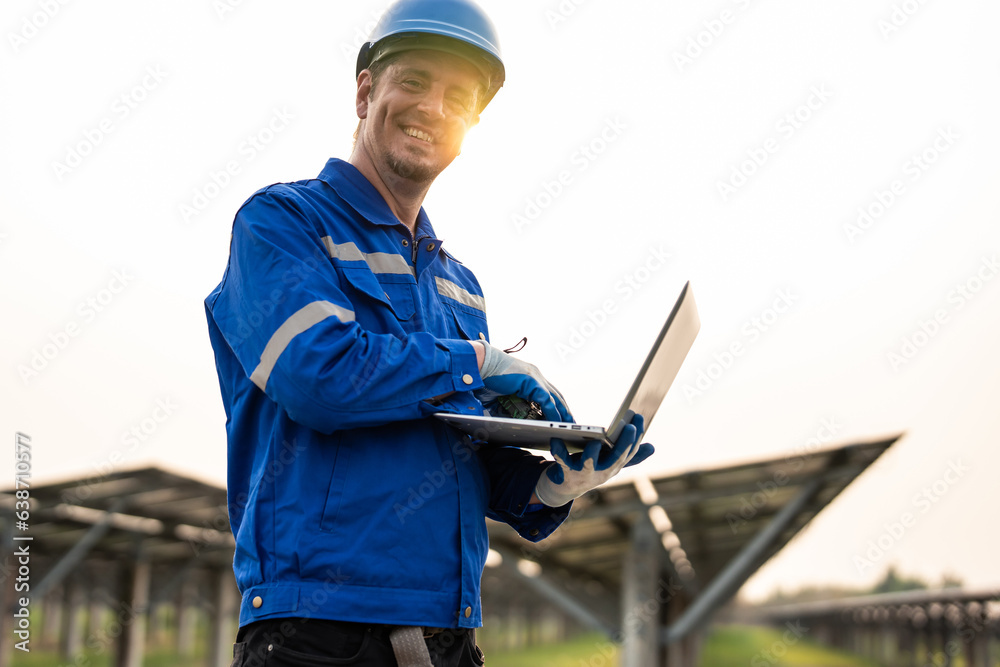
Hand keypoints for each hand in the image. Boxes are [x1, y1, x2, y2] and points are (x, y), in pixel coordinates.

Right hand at [473, 342, 572, 421]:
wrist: (478, 364)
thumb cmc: (485, 379)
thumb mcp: (501, 396)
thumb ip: (508, 407)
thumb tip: (511, 423)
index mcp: (529, 377)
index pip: (548, 392)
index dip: (556, 405)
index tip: (561, 416)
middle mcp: (535, 375)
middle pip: (556, 395)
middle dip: (564, 410)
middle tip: (570, 423)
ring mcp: (535, 377)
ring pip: (555, 398)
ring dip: (562, 413)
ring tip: (567, 426)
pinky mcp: (531, 381)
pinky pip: (546, 400)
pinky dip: (552, 412)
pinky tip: (556, 423)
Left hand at [534, 414, 652, 506]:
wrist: (564, 488)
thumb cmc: (590, 468)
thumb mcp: (610, 462)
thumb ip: (630, 456)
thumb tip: (652, 448)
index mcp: (614, 466)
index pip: (630, 451)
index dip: (637, 435)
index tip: (640, 416)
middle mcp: (602, 472)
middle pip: (616, 458)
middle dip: (624, 443)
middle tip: (629, 426)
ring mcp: (584, 474)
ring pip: (590, 463)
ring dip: (593, 452)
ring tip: (596, 441)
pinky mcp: (566, 473)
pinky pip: (562, 461)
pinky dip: (558, 450)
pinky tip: (556, 439)